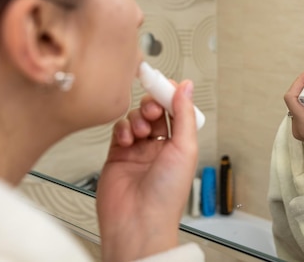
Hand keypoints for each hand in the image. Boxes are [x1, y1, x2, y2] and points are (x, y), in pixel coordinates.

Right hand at [96, 80, 197, 261]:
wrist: (138, 221)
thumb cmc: (166, 195)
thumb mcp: (185, 148)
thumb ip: (185, 114)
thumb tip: (186, 86)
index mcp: (181, 144)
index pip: (177, 109)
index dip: (170, 94)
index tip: (164, 82)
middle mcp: (161, 146)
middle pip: (155, 110)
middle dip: (153, 103)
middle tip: (152, 107)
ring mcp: (138, 149)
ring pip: (136, 117)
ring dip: (138, 118)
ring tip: (141, 130)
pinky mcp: (118, 154)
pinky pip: (119, 129)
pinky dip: (122, 129)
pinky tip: (127, 139)